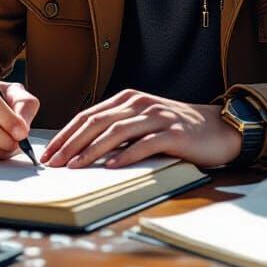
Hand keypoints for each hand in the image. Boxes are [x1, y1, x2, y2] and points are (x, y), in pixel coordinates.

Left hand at [41, 90, 241, 169]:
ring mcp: (156, 116)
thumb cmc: (175, 129)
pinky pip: (145, 144)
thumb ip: (117, 129)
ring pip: (117, 132)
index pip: (88, 116)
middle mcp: (139, 103)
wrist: (217, 128)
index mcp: (127, 99)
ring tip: (75, 167)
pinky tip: (111, 167)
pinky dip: (126, 155)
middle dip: (71, 144)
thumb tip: (81, 150)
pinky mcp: (173, 133)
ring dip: (92, 150)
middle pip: (97, 122)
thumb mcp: (142, 122)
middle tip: (53, 163)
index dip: (66, 134)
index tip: (49, 153)